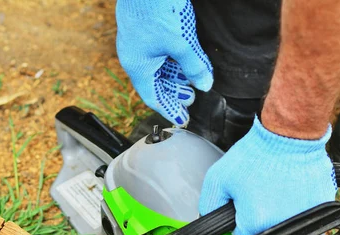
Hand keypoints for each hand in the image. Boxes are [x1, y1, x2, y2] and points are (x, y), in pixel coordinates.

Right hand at [116, 0, 212, 126]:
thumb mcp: (182, 43)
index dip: (169, 110)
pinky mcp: (142, 28)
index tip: (181, 120)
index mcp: (138, 66)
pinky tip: (184, 59)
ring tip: (190, 82)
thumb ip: (194, 66)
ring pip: (156, 66)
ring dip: (173, 76)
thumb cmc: (158, 9)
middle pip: (154, 83)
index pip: (153, 97)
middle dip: (173, 93)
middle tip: (190, 101)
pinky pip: (155, 52)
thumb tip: (205, 85)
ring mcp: (136, 41)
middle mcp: (133, 56)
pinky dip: (169, 60)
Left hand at [199, 117, 336, 234]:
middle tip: (256, 192)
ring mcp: (304, 217)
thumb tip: (210, 220)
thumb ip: (209, 205)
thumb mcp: (217, 178)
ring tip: (274, 187)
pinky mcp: (320, 205)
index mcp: (255, 223)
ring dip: (279, 210)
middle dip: (257, 216)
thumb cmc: (255, 155)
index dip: (237, 221)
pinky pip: (305, 211)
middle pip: (263, 231)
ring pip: (285, 223)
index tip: (240, 207)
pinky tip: (291, 185)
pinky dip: (298, 201)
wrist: (288, 135)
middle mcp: (281, 226)